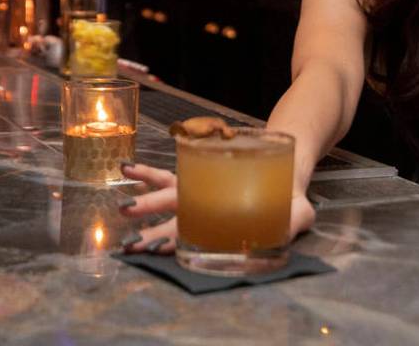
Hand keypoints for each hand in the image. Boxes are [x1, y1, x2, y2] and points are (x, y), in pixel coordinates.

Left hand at [116, 163, 316, 254]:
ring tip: (121, 206)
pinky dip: (146, 173)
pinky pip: (165, 174)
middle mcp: (204, 209)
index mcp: (224, 221)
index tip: (156, 250)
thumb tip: (288, 229)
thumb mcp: (297, 213)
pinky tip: (125, 168)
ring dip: (144, 201)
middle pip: (175, 220)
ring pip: (165, 197)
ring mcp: (196, 192)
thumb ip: (292, 221)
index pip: (196, 235)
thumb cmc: (289, 201)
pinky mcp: (194, 172)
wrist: (287, 178)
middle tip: (130, 244)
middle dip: (152, 232)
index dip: (175, 242)